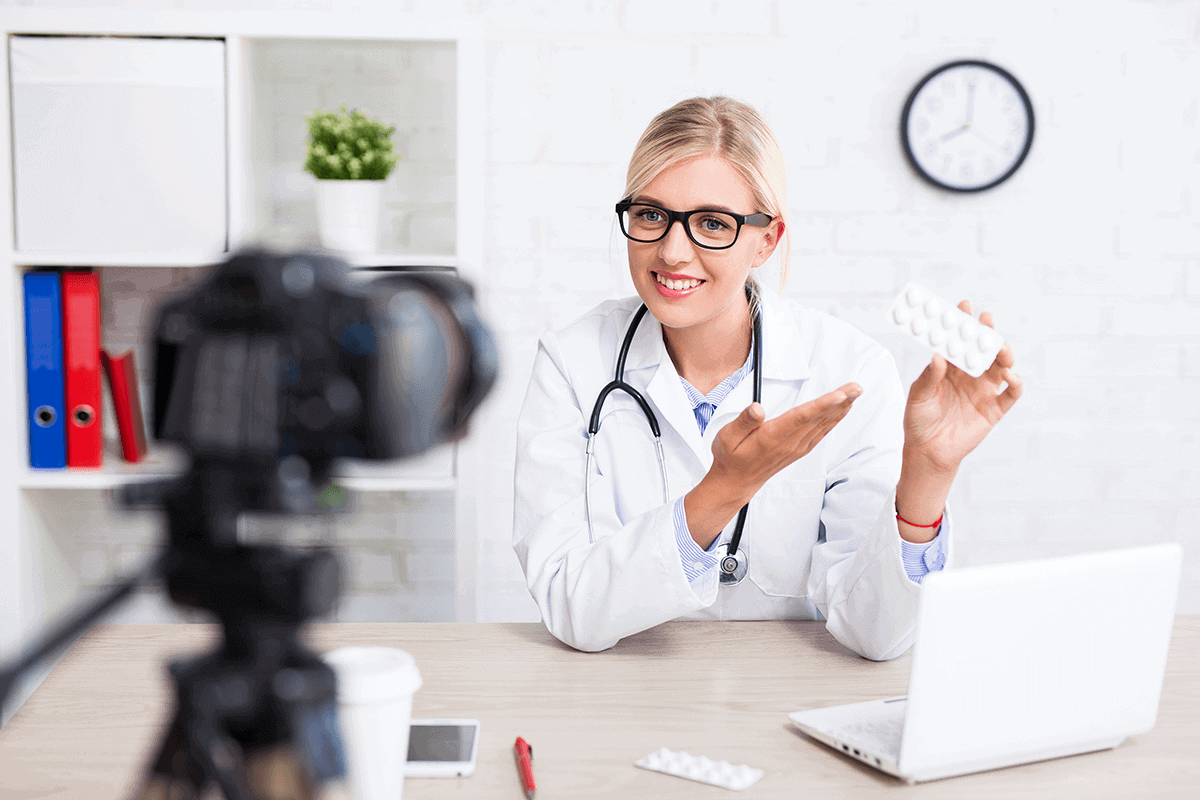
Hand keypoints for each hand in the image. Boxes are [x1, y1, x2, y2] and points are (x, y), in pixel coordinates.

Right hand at [684, 383, 860, 545]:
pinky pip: (820, 433)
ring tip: (854, 394)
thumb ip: (743, 421)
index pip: (801, 417)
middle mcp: (789, 443)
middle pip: (818, 419)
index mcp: (772, 437)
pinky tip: (841, 412)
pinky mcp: (799, 450)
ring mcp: (796, 448)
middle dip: (840, 401)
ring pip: (823, 425)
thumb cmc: (730, 457)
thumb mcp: (727, 437)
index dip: (823, 405)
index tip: (840, 395)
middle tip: (857, 387)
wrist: (735, 482)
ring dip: (841, 409)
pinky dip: (833, 421)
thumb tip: (757, 408)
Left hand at [903, 300, 1021, 475]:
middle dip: (986, 332)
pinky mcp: (994, 409)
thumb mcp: (919, 396)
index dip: (962, 323)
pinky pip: (1010, 394)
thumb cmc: (919, 420)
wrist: (928, 451)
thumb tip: (938, 355)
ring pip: (1000, 366)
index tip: (963, 305)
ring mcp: (984, 391)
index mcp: (950, 368)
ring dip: (1002, 354)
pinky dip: (1015, 383)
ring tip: (998, 348)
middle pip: (983, 349)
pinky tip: (1010, 375)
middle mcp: (969, 375)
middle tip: (985, 320)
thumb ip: (929, 377)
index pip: (958, 340)